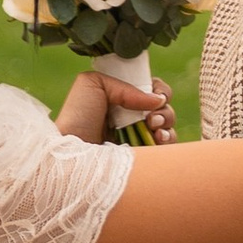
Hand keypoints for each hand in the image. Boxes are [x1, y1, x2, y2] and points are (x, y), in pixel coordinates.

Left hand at [60, 66, 175, 145]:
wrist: (74, 152)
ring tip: (154, 127)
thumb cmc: (78, 117)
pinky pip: (167, 149)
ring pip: (168, 127)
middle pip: (163, 108)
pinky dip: (169, 140)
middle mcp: (132, 119)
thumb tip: (157, 100)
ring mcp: (138, 140)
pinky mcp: (142, 159)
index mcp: (121, 101)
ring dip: (167, 123)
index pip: (151, 91)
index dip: (158, 91)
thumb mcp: (93, 84)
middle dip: (164, 109)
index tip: (156, 94)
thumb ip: (126, 85)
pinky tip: (158, 139)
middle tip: (151, 117)